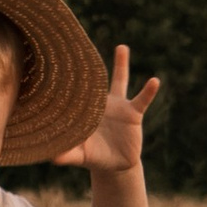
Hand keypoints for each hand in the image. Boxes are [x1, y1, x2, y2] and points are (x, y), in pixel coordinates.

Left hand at [57, 42, 160, 171]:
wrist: (116, 163)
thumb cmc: (94, 157)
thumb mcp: (80, 155)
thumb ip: (67, 155)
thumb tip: (51, 158)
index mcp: (84, 110)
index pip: (75, 93)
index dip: (68, 82)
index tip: (58, 64)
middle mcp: (100, 104)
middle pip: (94, 80)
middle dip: (90, 64)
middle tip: (82, 43)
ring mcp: (118, 106)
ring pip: (119, 81)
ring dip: (121, 65)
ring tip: (121, 47)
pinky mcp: (133, 113)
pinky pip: (142, 99)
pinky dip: (148, 91)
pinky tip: (154, 81)